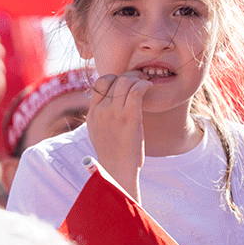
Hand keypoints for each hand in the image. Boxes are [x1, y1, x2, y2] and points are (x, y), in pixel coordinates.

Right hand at [86, 72, 151, 201]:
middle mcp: (102, 110)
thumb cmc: (111, 153)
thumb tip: (100, 103)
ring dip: (138, 78)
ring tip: (146, 84)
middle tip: (140, 79)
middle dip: (130, 75)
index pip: (100, 82)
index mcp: (94, 112)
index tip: (125, 83)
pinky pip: (136, 90)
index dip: (114, 77)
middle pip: (115, 79)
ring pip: (126, 81)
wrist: (117, 169)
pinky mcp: (129, 118)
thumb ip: (98, 115)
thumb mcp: (96, 131)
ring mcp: (115, 113)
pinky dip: (144, 85)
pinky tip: (149, 88)